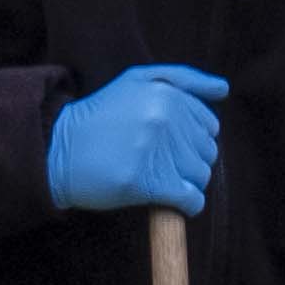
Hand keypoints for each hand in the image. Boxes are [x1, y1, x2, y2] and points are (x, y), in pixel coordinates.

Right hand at [46, 60, 230, 215]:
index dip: (192, 140)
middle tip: (159, 163)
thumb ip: (184, 79)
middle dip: (189, 161)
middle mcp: (164, 119)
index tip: (168, 145)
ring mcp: (155, 151)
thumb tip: (223, 89)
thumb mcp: (138, 80)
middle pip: (207, 152)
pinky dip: (188, 205)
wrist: (60, 149)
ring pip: (200, 176)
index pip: (209, 126)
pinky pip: (190, 199)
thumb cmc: (102, 116)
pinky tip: (172, 201)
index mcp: (167, 94)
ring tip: (160, 178)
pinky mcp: (145, 182)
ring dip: (186, 183)